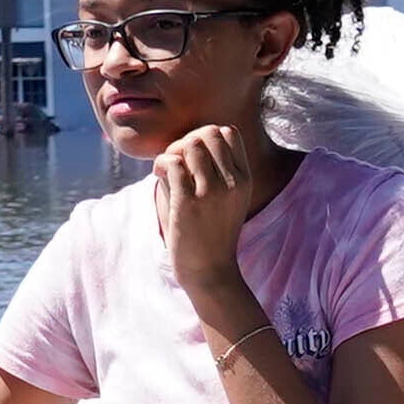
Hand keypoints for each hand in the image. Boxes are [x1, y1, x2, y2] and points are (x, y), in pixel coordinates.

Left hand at [150, 123, 259, 294]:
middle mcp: (232, 182)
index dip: (206, 137)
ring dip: (172, 152)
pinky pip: (172, 163)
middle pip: (208, 132)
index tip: (194, 156)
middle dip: (187, 140)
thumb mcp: (229, 199)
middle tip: (178, 162)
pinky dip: (161, 164)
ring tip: (168, 171)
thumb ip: (218, 170)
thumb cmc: (213, 233)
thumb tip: (189, 139)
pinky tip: (159, 176)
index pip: (228, 132)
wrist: (210, 271)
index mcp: (244, 179)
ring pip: (189, 144)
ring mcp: (211, 192)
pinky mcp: (188, 203)